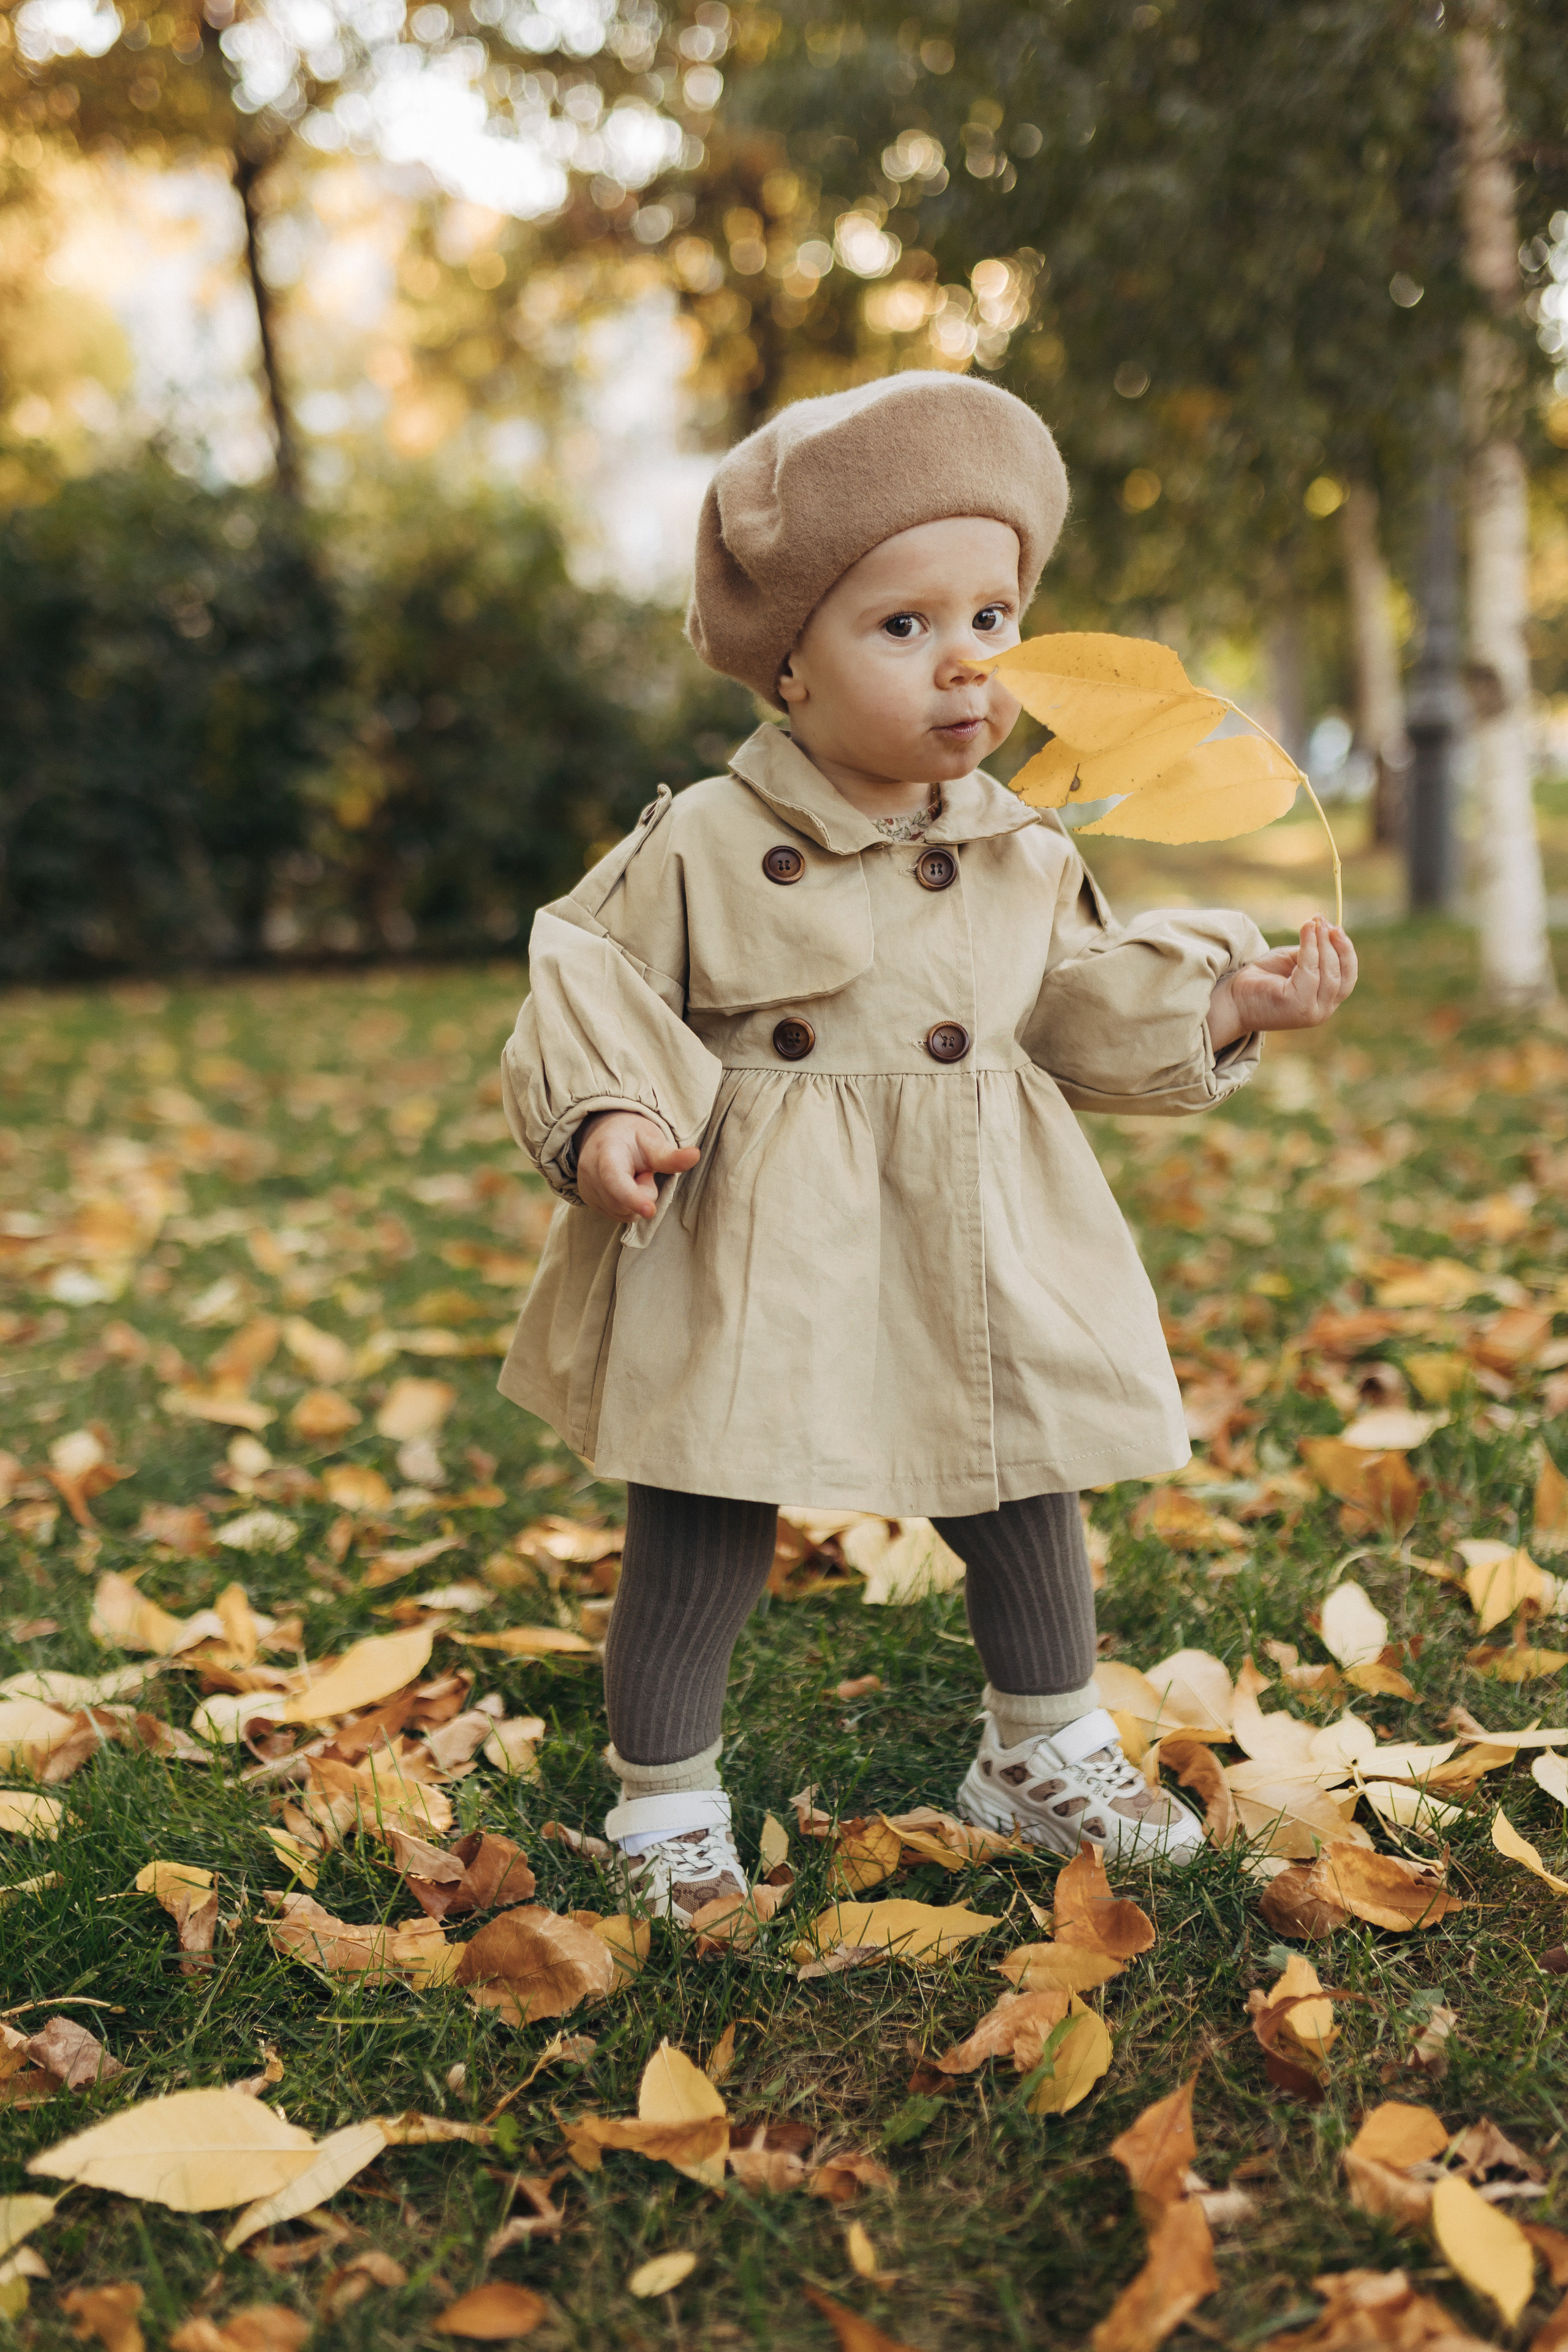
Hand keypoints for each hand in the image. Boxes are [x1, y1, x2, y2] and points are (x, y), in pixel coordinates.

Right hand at [574, 1111, 698, 1220]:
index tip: (650, 1210)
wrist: (605, 1135)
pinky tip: (626, 1187)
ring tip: (633, 1177)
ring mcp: (587, 1190)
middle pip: (623, 1203)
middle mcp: (590, 1173)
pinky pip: (617, 1215)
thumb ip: (670, 1155)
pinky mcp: (590, 1202)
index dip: (633, 1198)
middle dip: (644, 1193)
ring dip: (636, 1201)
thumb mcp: (652, 1139)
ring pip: (622, 1213)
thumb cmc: (631, 1137)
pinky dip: (628, 1205)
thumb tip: (696, 1156)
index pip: (615, 1180)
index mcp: (606, 1152)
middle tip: (645, 1172)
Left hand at [1207, 916, 1357, 1047]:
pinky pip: (1309, 971)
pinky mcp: (1296, 1006)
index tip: (1336, 928)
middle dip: (1337, 946)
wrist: (1231, 999)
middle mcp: (1321, 1011)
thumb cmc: (1261, 979)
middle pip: (1341, 975)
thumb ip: (1313, 952)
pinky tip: (1306, 929)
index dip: (1346, 952)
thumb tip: (1327, 927)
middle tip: (1324, 922)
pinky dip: (1310, 948)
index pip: (1347, 977)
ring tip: (1315, 923)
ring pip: (1328, 974)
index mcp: (1324, 1001)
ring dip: (1324, 944)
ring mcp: (1310, 1011)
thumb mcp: (1292, 961)